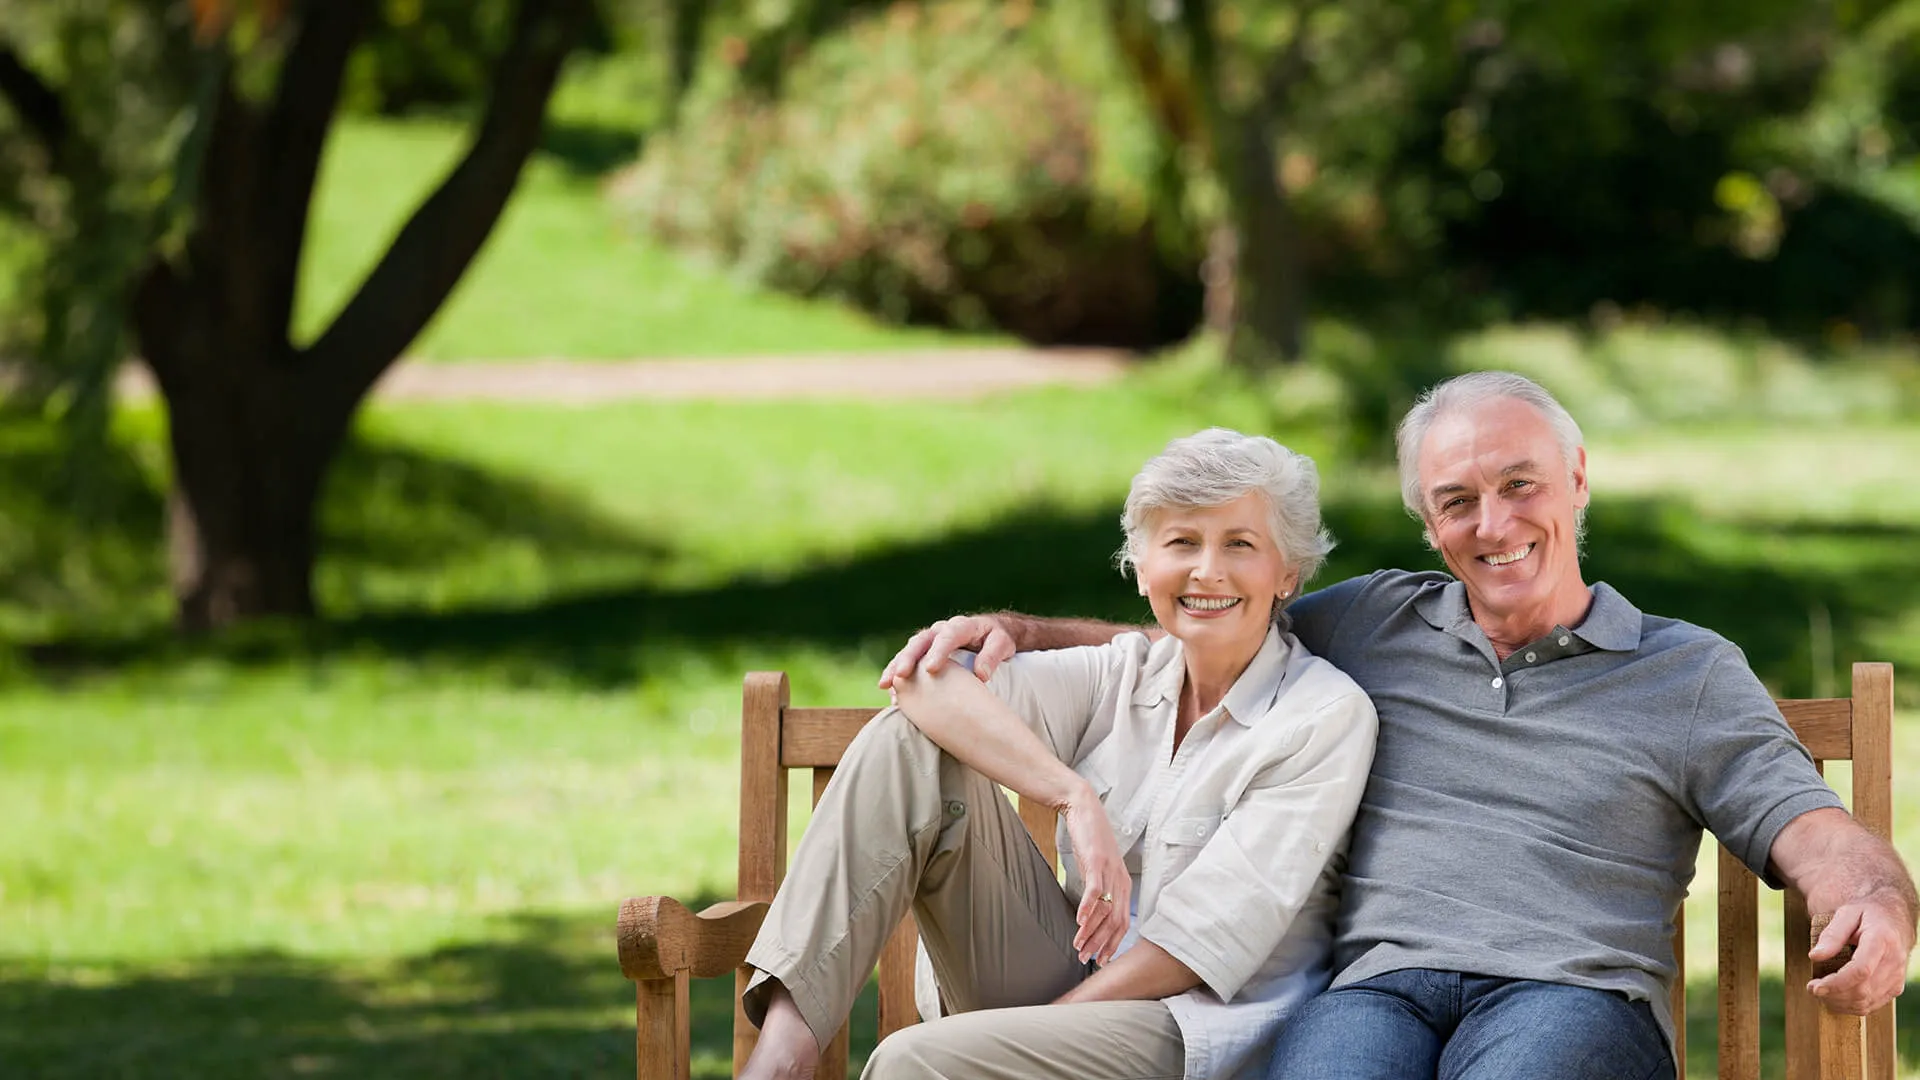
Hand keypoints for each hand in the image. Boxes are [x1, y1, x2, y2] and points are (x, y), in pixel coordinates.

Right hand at [878, 614, 1016, 689]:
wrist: (990, 635)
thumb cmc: (997, 640)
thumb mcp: (1002, 644)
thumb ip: (993, 655)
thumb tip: (981, 675)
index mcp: (961, 626)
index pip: (948, 636)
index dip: (938, 651)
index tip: (931, 669)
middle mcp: (941, 630)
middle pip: (921, 641)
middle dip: (908, 658)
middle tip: (900, 676)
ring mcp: (930, 641)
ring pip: (909, 651)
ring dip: (896, 667)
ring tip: (885, 685)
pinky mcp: (924, 653)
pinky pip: (908, 662)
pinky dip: (898, 676)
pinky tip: (891, 693)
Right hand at [1061, 785, 1129, 964]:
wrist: (1083, 809)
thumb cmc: (1089, 839)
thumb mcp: (1096, 868)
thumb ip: (1098, 888)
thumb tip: (1090, 913)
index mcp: (1123, 884)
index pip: (1123, 922)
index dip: (1113, 943)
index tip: (1101, 959)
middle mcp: (1121, 880)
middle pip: (1116, 921)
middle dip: (1101, 944)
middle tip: (1086, 958)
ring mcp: (1110, 871)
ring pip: (1105, 910)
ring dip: (1091, 931)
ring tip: (1078, 945)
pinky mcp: (1097, 861)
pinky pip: (1095, 890)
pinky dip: (1087, 907)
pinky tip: (1079, 921)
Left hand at [1808, 895, 1913, 1013]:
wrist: (1894, 920)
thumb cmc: (1867, 914)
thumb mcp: (1847, 913)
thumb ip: (1832, 934)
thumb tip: (1815, 956)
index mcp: (1882, 940)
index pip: (1861, 970)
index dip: (1836, 983)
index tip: (1814, 987)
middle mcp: (1894, 962)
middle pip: (1862, 990)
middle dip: (1832, 994)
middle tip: (1811, 988)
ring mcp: (1897, 978)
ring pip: (1866, 1002)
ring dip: (1839, 1002)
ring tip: (1820, 992)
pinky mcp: (1895, 988)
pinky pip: (1872, 1005)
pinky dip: (1850, 1005)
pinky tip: (1835, 997)